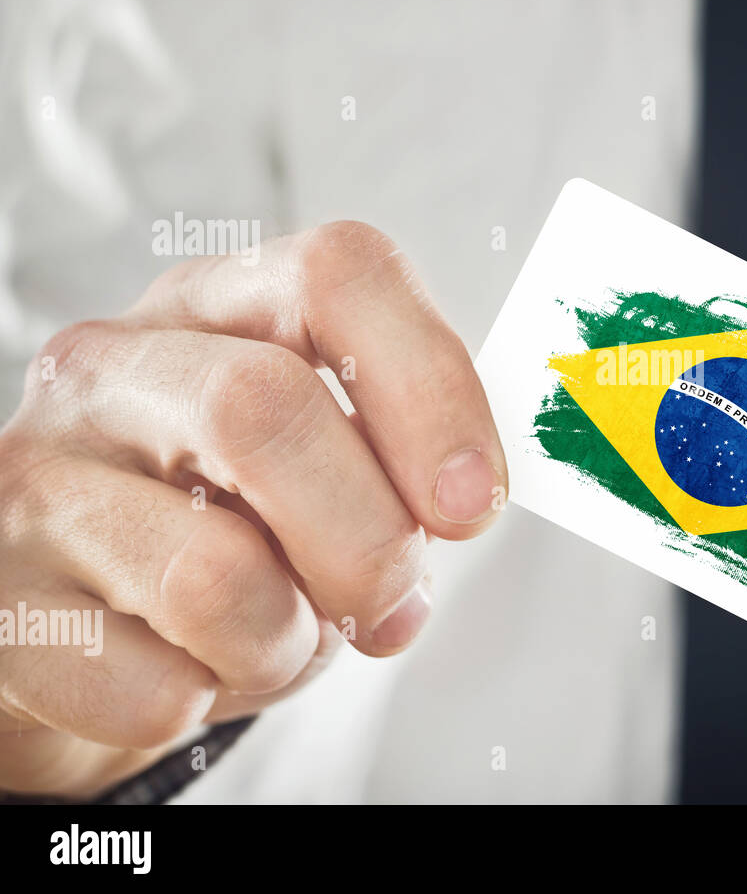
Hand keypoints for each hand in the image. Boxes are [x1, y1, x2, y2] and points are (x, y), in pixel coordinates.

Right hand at [0, 221, 506, 797]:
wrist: (94, 615)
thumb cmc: (240, 526)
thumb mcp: (331, 466)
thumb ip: (401, 462)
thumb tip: (461, 501)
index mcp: (223, 305)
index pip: (339, 274)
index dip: (431, 387)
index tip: (473, 505)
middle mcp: (115, 365)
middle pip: (263, 407)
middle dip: (368, 539)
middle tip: (391, 604)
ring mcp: (38, 477)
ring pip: (211, 573)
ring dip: (286, 641)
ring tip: (275, 638)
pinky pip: (147, 686)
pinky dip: (204, 701)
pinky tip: (186, 671)